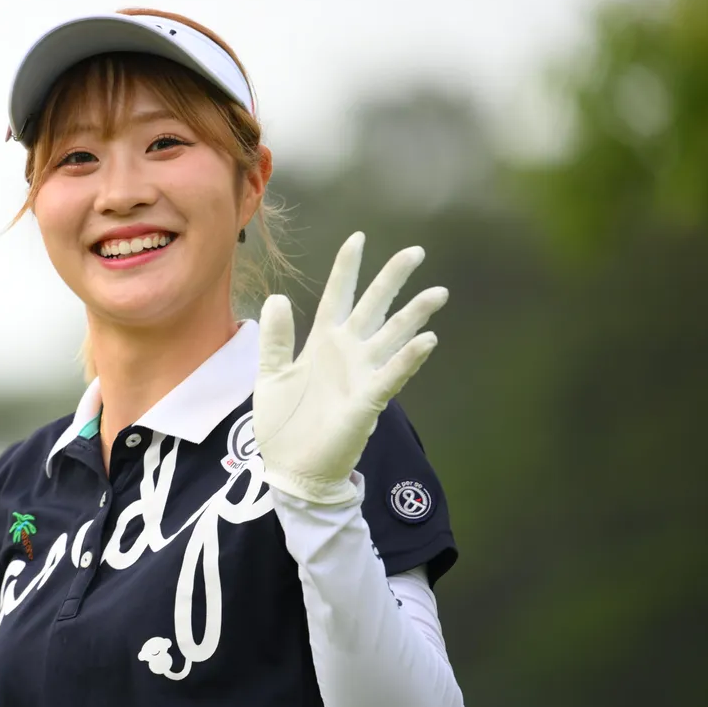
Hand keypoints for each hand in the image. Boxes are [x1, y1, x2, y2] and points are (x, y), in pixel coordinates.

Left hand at [253, 232, 447, 504]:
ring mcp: (360, 375)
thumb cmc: (282, 424)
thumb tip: (278, 297)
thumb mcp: (271, 375)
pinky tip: (426, 341)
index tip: (357, 238)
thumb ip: (277, 338)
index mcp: (321, 343)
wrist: (290, 468)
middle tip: (415, 252)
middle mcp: (346, 353)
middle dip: (392, 280)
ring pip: (392, 336)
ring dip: (414, 315)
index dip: (347, 269)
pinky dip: (408, 359)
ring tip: (436, 293)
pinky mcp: (367, 401)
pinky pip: (391, 375)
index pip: (337, 296)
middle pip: (373, 307)